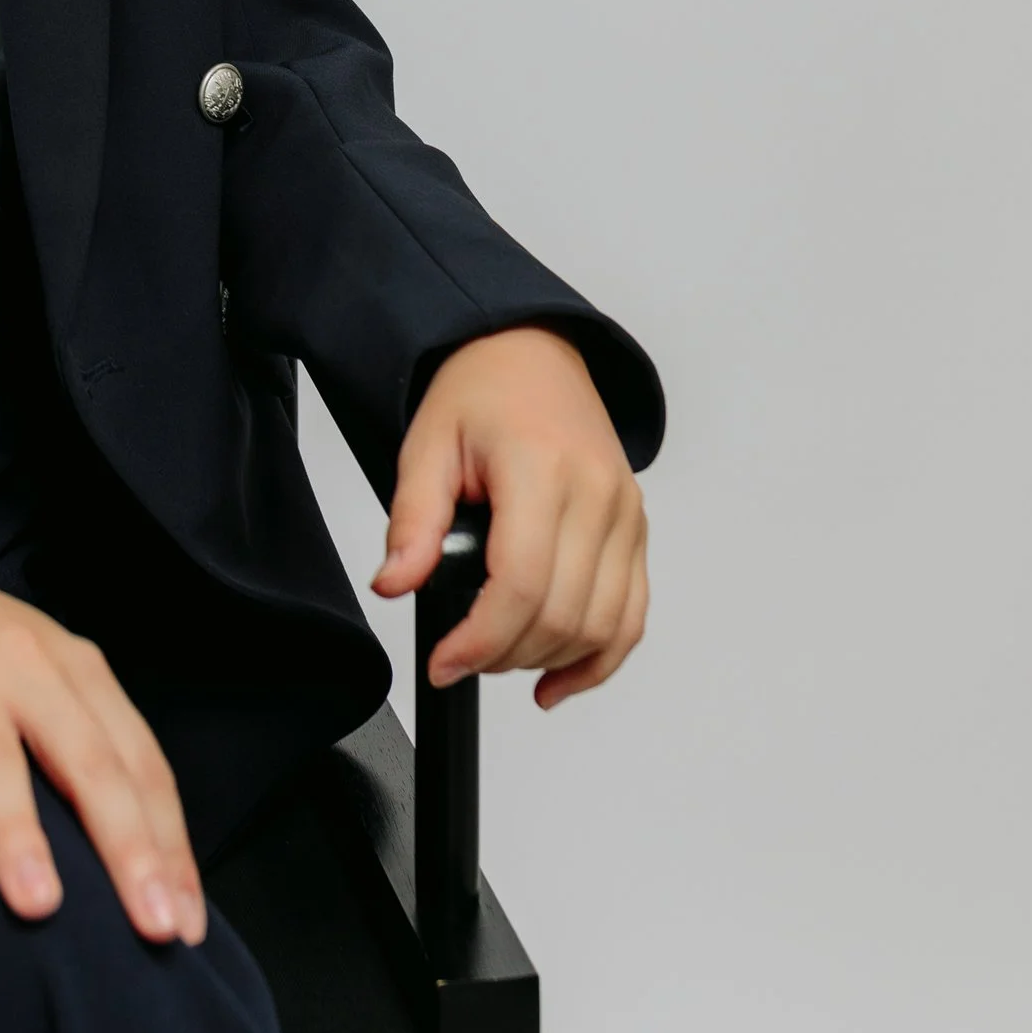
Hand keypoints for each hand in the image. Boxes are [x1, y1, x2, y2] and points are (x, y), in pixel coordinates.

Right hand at [0, 542, 206, 941]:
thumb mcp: (39, 675)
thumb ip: (81, 747)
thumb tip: (135, 868)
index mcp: (73, 668)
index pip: (137, 763)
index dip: (167, 845)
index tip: (185, 926)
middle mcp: (20, 664)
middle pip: (84, 758)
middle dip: (125, 844)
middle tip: (152, 927)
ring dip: (16, 833)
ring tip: (39, 906)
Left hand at [375, 328, 648, 707]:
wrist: (533, 353)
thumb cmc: (482, 392)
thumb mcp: (427, 444)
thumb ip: (413, 520)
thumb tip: (394, 584)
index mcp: (541, 469)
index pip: (522, 584)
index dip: (481, 641)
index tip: (445, 662)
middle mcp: (597, 494)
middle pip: (563, 616)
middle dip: (505, 656)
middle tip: (460, 659)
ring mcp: (626, 515)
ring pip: (603, 626)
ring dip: (549, 661)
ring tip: (497, 659)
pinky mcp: (637, 531)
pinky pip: (632, 616)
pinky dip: (599, 659)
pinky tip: (558, 679)